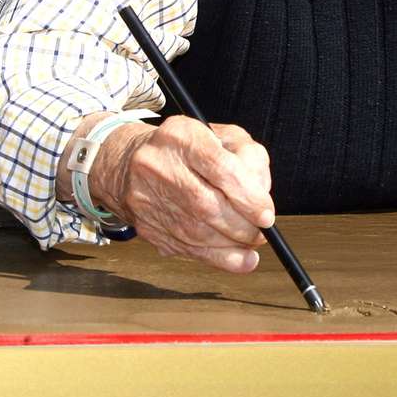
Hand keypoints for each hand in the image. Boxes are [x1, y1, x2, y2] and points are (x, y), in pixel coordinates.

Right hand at [92, 116, 274, 273]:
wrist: (129, 163)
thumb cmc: (186, 149)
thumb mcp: (222, 137)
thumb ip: (250, 159)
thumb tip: (261, 196)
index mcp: (181, 136)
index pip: (220, 168)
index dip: (248, 196)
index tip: (267, 214)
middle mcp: (158, 166)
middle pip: (206, 205)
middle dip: (243, 225)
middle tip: (263, 230)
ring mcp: (147, 199)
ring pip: (197, 232)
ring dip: (233, 243)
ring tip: (252, 240)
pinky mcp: (146, 226)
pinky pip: (187, 249)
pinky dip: (220, 258)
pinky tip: (242, 259)